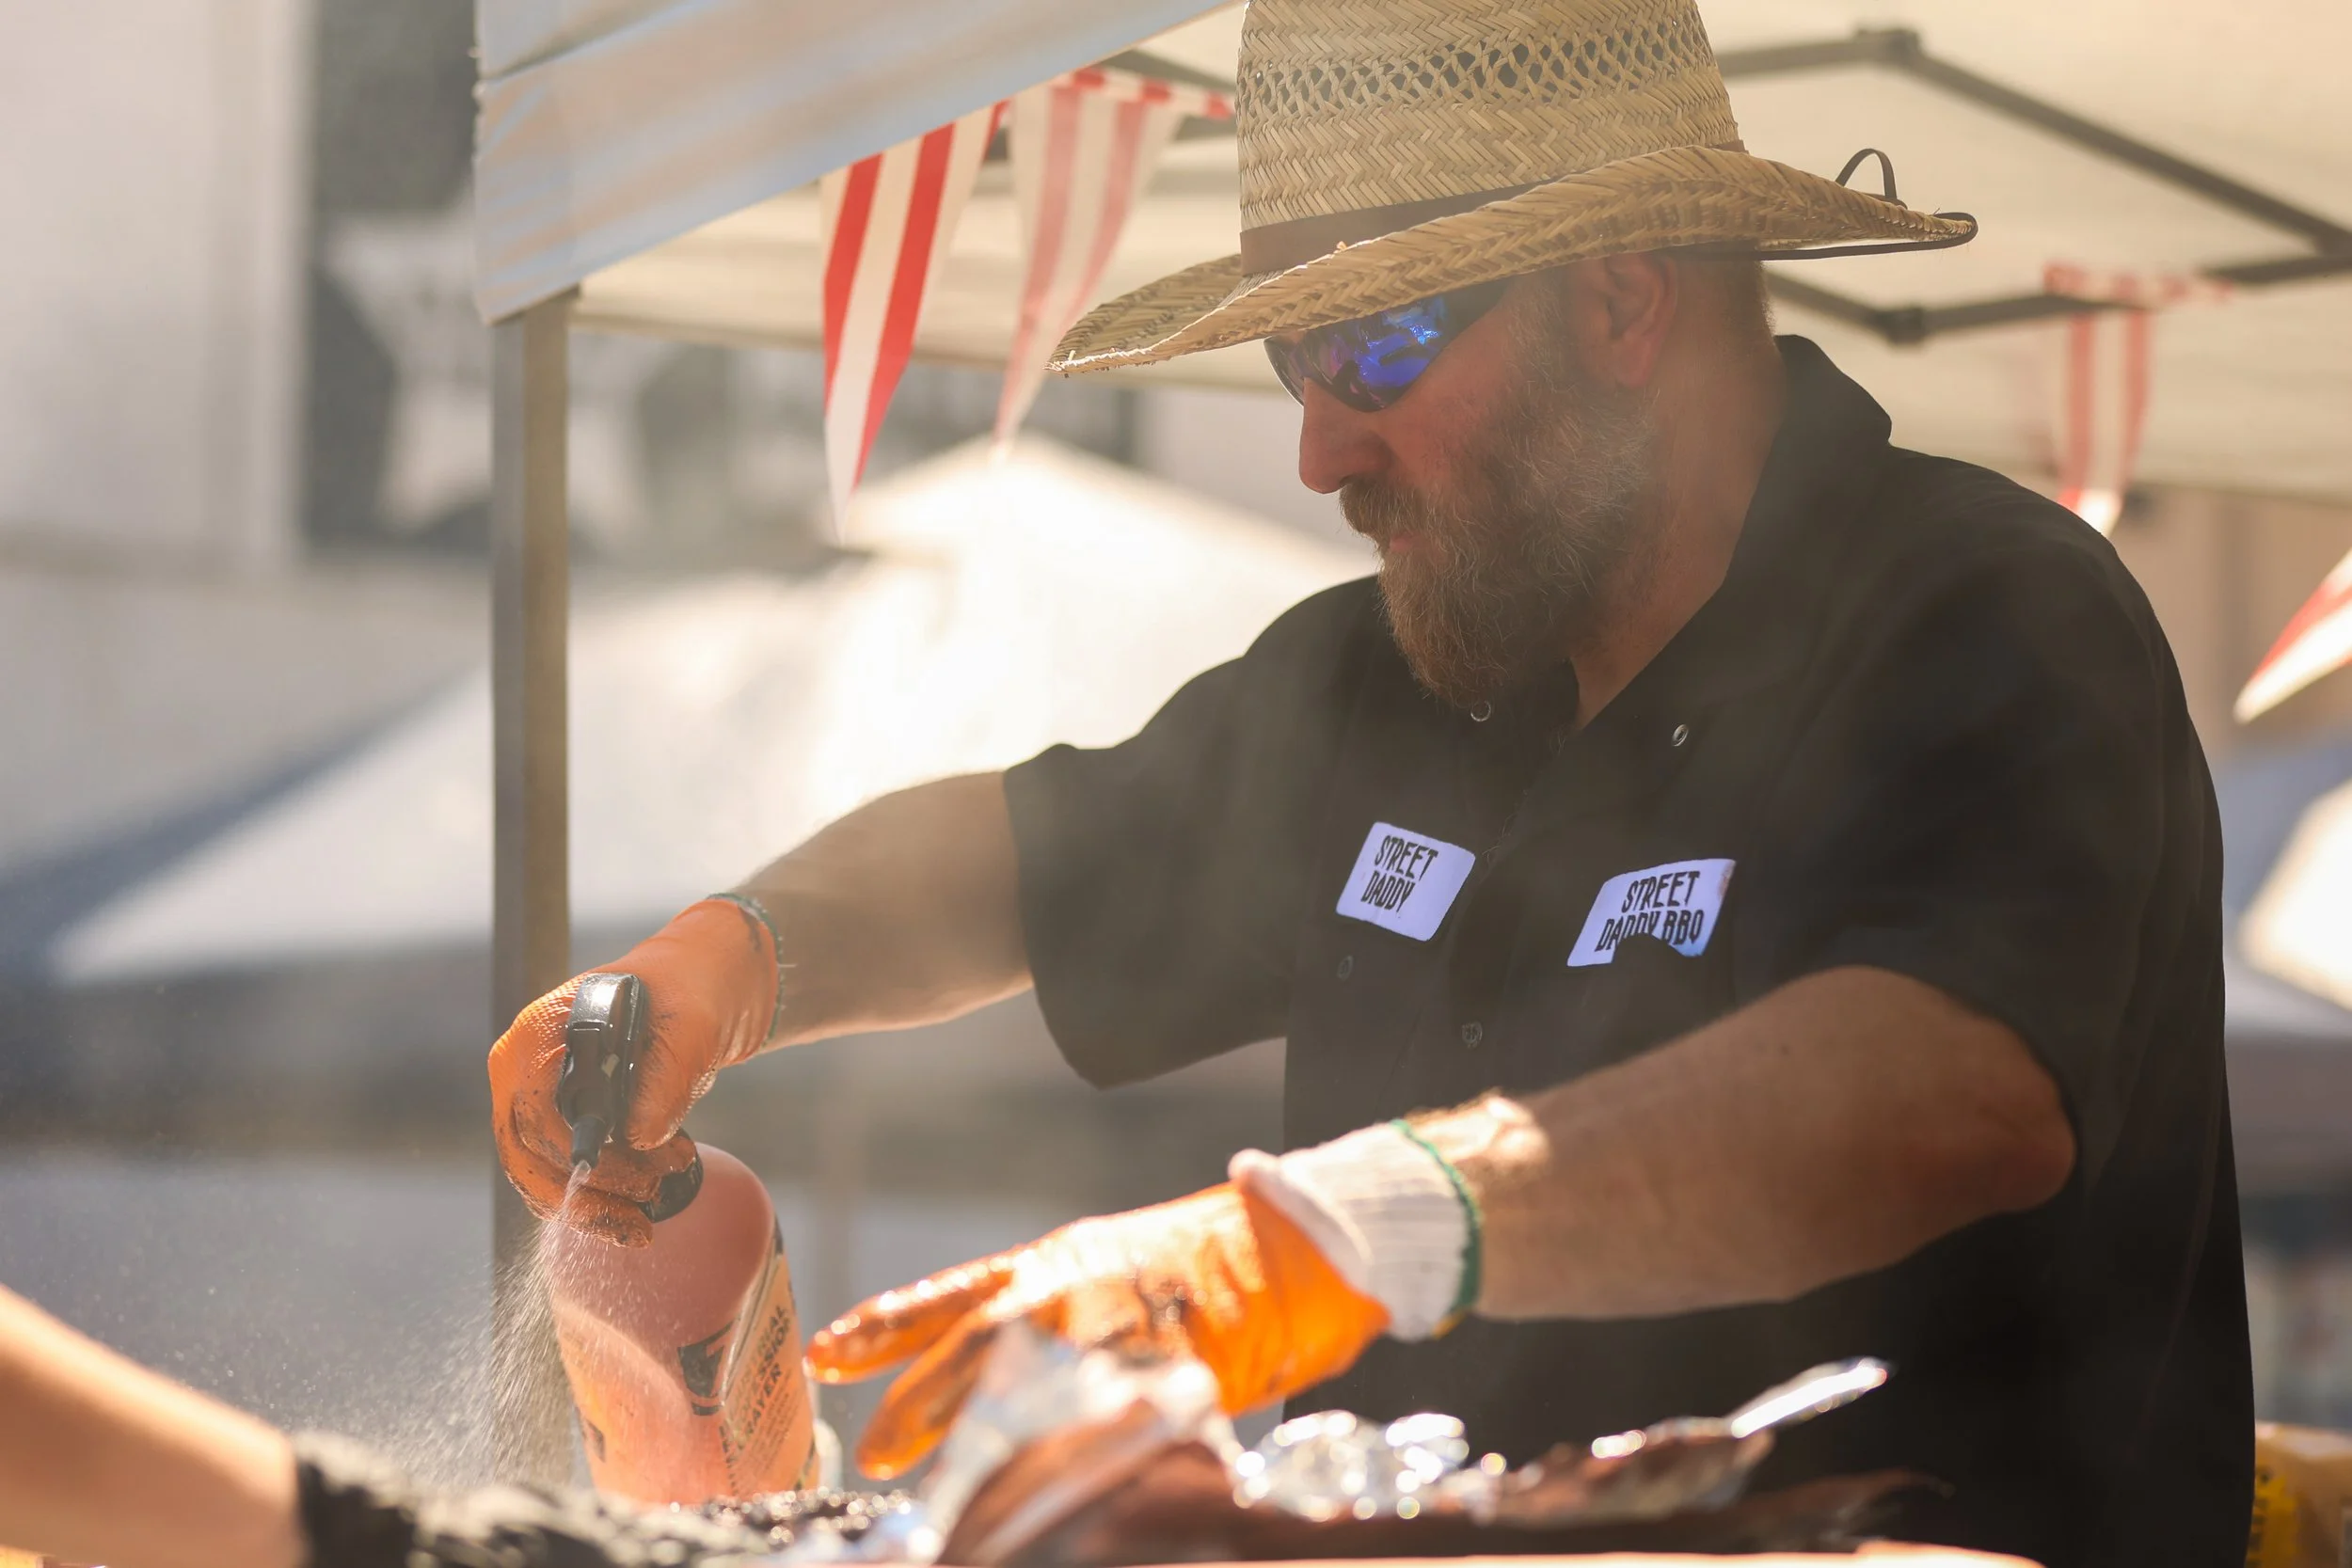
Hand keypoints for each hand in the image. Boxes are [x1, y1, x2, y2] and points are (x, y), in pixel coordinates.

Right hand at [488, 898, 777, 1246]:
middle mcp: (519, 1069)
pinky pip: (557, 1174)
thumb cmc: (686, 996)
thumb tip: (639, 1138)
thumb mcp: (690, 1027)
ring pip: (537, 1175)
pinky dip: (597, 1197)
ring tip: (657, 1202)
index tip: (639, 1184)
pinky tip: (645, 1195)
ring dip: (594, 1204)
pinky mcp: (553, 1123)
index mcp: (537, 1033)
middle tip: (645, 1216)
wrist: (692, 992)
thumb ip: (666, 1078)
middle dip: (586, 1198)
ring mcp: (530, 1097)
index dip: (582, 1159)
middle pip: (527, 1155)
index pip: (537, 1114)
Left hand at [805, 1182, 1389, 1477]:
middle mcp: (1066, 1292)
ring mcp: (1111, 1333)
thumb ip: (1024, 1309)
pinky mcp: (1157, 1374)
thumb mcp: (1088, 1264)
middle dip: (918, 1410)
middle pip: (970, 1353)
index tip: (822, 1357)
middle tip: (877, 1456)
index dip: (877, 1329)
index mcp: (1043, 1264)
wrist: (1278, 1250)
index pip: (940, 1299)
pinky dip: (1063, 1463)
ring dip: (982, 1451)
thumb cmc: (1180, 1259)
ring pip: (1026, 1397)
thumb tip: (958, 1361)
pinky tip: (1042, 1495)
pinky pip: (1095, 1428)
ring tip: (950, 1496)